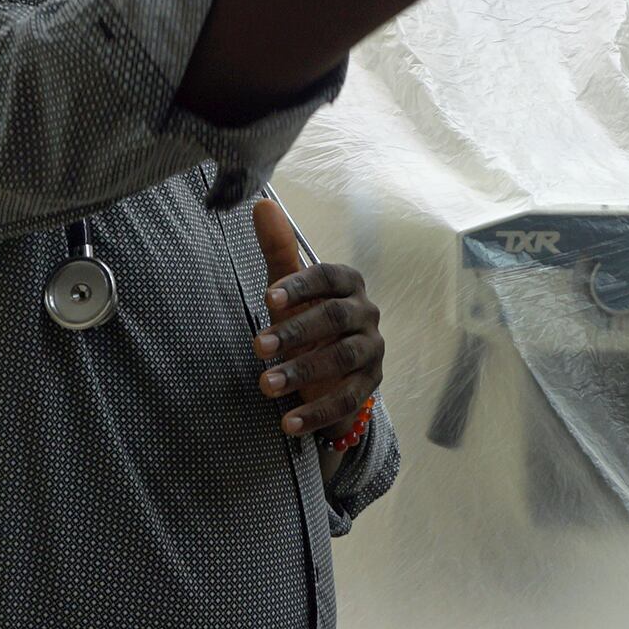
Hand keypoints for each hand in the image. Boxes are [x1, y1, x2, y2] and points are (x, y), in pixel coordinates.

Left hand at [250, 199, 383, 437]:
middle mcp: (367, 314)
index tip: (266, 299)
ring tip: (264, 385)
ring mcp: (372, 350)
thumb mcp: (288, 286)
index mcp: (349, 284)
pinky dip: (317, 413)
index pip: (328, 277)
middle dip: (295, 333)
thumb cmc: (306, 316)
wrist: (330, 366)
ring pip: (343, 360)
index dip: (299, 286)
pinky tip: (287, 424)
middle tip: (256, 346)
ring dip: (303, 372)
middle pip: (335, 319)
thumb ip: (278, 249)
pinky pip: (348, 399)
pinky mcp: (370, 385)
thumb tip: (261, 204)